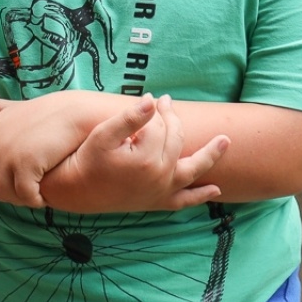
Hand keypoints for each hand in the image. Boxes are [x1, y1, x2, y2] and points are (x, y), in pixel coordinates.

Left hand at [0, 91, 119, 205]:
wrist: (74, 113)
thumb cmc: (45, 112)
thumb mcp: (12, 109)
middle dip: (1, 194)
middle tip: (19, 195)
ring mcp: (8, 156)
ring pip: (5, 193)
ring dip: (18, 199)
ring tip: (32, 195)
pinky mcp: (26, 166)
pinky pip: (24, 195)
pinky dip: (33, 200)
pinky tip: (41, 197)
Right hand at [40, 95, 228, 213]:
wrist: (76, 191)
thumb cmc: (86, 159)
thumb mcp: (103, 134)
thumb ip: (129, 117)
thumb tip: (151, 99)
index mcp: (147, 158)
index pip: (159, 126)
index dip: (155, 110)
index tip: (152, 98)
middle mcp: (160, 176)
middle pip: (176, 140)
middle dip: (172, 119)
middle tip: (167, 102)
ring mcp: (161, 191)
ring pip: (192, 170)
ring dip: (211, 156)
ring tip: (225, 141)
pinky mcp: (158, 202)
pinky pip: (184, 201)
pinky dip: (201, 195)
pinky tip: (215, 189)